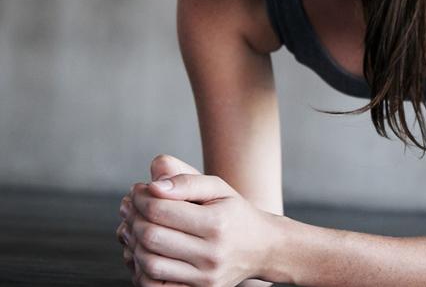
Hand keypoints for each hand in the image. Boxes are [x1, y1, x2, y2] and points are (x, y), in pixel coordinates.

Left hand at [121, 155, 278, 285]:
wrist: (262, 249)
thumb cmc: (235, 214)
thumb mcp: (219, 189)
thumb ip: (187, 181)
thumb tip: (153, 187)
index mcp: (217, 223)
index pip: (160, 210)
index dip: (141, 198)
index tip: (138, 190)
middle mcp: (212, 253)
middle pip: (152, 237)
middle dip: (133, 218)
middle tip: (131, 208)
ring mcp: (204, 277)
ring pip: (149, 263)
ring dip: (133, 243)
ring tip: (135, 228)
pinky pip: (154, 286)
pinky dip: (141, 269)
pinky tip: (144, 251)